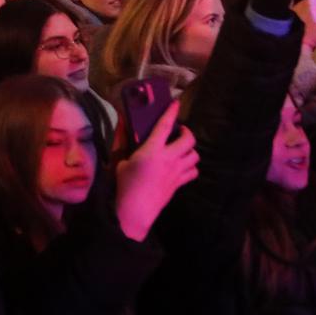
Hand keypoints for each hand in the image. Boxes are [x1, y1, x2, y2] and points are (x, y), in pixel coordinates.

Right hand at [114, 103, 198, 240]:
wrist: (135, 212)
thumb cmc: (124, 185)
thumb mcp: (120, 161)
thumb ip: (123, 141)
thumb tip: (123, 123)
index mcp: (152, 150)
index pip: (164, 126)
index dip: (171, 112)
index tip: (175, 102)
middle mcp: (168, 158)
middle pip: (188, 140)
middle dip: (186, 132)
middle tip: (178, 131)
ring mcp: (176, 172)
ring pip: (194, 155)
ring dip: (190, 150)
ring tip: (180, 149)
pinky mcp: (179, 184)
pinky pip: (193, 171)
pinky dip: (191, 167)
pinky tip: (182, 166)